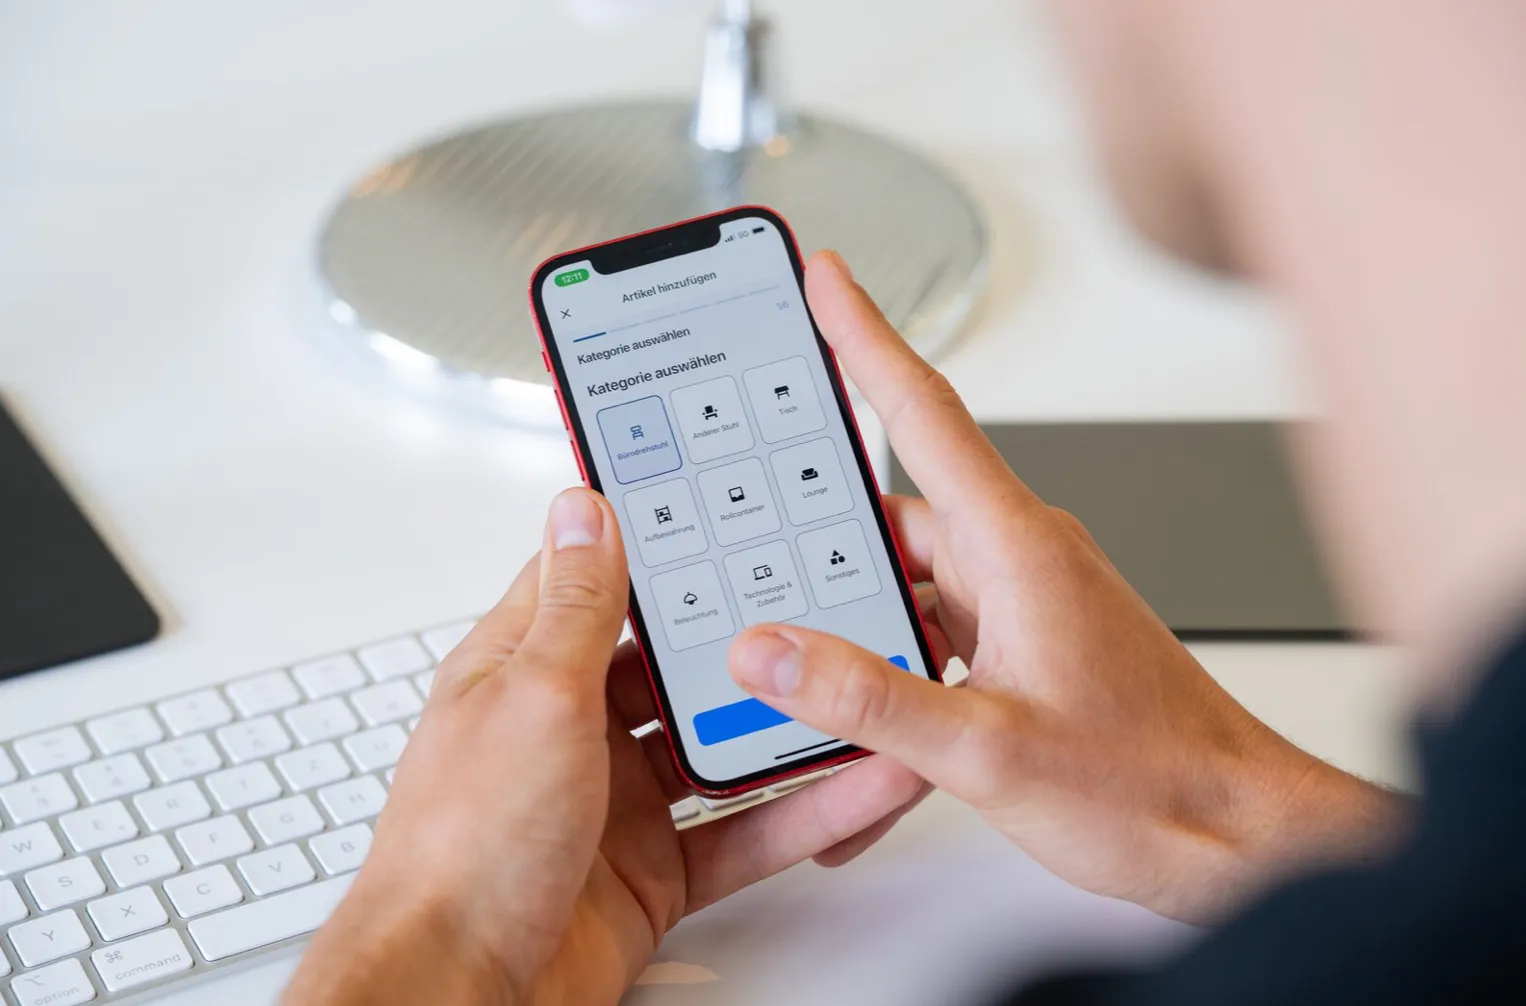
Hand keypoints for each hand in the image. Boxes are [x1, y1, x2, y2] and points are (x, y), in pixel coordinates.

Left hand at [284, 488, 929, 1005]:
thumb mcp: (533, 700)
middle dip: (740, 640)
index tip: (718, 510)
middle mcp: (570, 731)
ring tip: (854, 689)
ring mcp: (615, 802)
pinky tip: (852, 786)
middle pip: (673, 667)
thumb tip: (582, 511)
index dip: (652, 544)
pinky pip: (741, 832)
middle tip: (818, 599)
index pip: (595, 583)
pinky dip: (799, 813)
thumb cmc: (460, 851)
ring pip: (719, 749)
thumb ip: (575, 609)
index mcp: (523, 672)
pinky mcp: (654, 870)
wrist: (458, 994)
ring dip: (783, 728)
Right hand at [727, 251, 1404, 923]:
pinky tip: (866, 725)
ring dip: (858, 624)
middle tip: (752, 544)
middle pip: (892, 513)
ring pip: (909, 582)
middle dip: (820, 538)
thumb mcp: (988, 751)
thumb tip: (771, 651)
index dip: (863, 335)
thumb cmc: (1153, 785)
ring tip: (806, 676)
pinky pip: (935, 628)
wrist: (1238, 833)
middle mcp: (1020, 557)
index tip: (826, 276)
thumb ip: (868, 699)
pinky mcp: (1025, 641)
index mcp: (1017, 547)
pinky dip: (894, 664)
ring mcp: (1024, 599)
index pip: (923, 414)